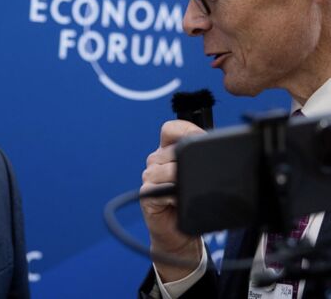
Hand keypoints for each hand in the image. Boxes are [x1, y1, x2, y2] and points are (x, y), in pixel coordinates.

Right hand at [140, 120, 204, 281]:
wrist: (181, 236)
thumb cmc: (192, 205)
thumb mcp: (202, 180)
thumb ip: (206, 163)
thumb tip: (218, 157)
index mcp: (170, 151)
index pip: (171, 129)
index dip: (185, 130)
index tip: (200, 138)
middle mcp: (157, 161)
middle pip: (171, 150)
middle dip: (188, 164)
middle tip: (198, 179)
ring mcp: (150, 176)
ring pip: (166, 169)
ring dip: (181, 181)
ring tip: (187, 193)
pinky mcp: (146, 193)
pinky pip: (160, 187)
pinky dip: (173, 196)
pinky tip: (178, 202)